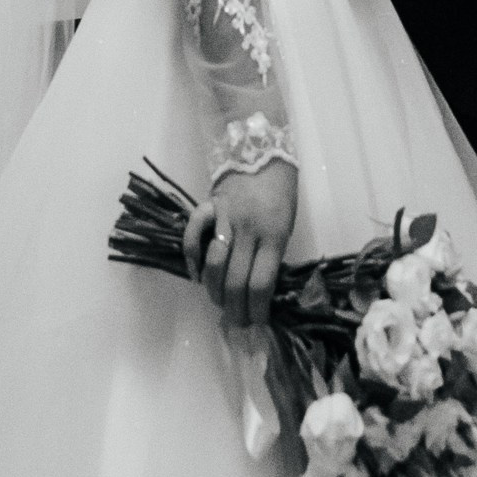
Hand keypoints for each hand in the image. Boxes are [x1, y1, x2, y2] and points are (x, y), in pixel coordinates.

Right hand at [183, 161, 297, 328]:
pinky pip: (193, 232)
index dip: (256, 310)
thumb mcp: (285, 227)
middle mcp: (249, 229)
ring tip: (219, 301)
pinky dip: (191, 255)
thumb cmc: (281, 195)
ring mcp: (226, 217)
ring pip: (214, 263)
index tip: (256, 323)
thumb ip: (272, 256)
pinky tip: (196, 273)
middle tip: (235, 322)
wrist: (265, 153)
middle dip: (234, 309)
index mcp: (274, 236)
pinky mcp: (210, 205)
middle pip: (236, 281)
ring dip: (213, 289)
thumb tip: (259, 293)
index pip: (261, 284)